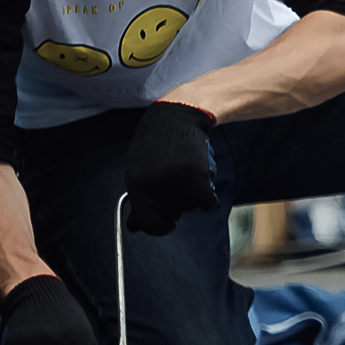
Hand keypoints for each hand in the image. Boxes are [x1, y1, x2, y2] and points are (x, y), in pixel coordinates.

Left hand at [126, 100, 218, 234]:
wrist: (176, 116)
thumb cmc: (156, 144)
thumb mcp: (137, 169)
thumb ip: (138, 198)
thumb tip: (134, 228)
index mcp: (135, 184)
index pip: (145, 222)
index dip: (157, 228)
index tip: (167, 225)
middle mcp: (153, 186)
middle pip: (172, 215)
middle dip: (176, 203)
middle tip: (174, 176)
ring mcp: (174, 182)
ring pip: (190, 206)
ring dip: (191, 194)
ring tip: (184, 169)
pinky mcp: (196, 177)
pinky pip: (208, 203)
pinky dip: (209, 198)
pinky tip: (203, 180)